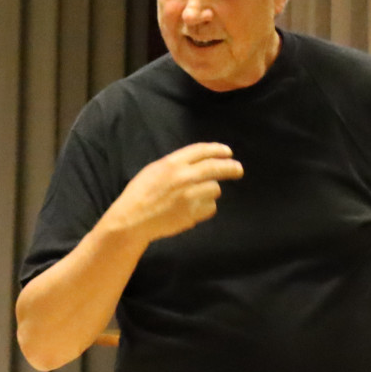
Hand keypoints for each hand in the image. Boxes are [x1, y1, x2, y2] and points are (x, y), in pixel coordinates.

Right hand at [106, 142, 243, 242]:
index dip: (217, 150)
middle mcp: (183, 178)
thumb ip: (176, 164)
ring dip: (211, 191)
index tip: (228, 152)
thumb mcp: (154, 170)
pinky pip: (210, 208)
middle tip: (238, 170)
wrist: (132, 221)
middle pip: (215, 168)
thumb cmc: (139, 194)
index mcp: (171, 164)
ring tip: (199, 195)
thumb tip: (199, 162)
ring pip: (214, 189)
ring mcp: (189, 197)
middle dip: (231, 167)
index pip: (201, 151)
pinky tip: (194, 209)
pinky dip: (206, 207)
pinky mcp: (192, 214)